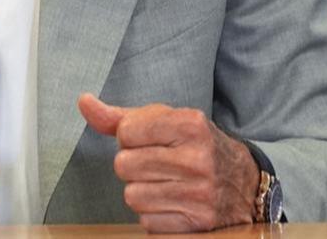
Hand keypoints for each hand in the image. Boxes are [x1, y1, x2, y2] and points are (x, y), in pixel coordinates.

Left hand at [78, 93, 257, 232]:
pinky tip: (173, 202)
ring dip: (142, 191)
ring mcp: (199, 193)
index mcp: (190, 124)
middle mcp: (197, 158)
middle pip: (124, 165)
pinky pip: (146, 221)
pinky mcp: (197, 223)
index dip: (131, 137)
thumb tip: (83, 102)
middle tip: (156, 164)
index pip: (126, 131)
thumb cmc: (193, 146)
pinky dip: (154, 214)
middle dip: (134, 165)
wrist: (242, 183)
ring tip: (165, 183)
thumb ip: (120, 116)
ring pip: (132, 195)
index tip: (149, 141)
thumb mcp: (165, 122)